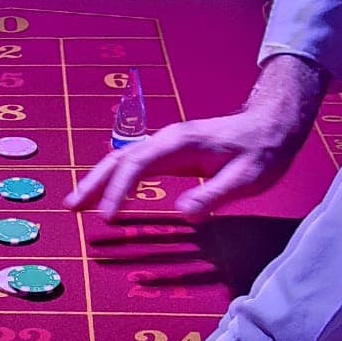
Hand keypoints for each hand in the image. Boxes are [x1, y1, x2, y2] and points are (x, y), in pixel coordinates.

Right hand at [65, 52, 326, 222]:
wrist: (271, 124)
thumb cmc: (262, 151)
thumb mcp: (246, 178)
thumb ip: (214, 194)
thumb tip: (183, 212)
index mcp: (179, 143)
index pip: (137, 166)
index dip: (118, 191)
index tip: (106, 217)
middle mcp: (166, 140)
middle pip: (119, 159)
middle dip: (93, 183)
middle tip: (70, 207)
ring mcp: (167, 146)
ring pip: (122, 161)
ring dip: (98, 181)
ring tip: (76, 204)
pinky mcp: (171, 154)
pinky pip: (134, 166)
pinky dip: (115, 180)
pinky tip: (106, 196)